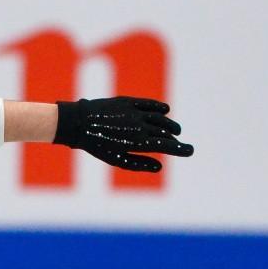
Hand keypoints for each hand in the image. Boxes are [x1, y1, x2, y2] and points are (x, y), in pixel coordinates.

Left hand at [54, 97, 193, 172]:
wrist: (77, 123)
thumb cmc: (95, 145)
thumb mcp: (116, 160)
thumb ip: (139, 163)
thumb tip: (160, 166)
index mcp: (138, 142)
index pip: (167, 145)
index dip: (181, 149)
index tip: (190, 151)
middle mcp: (140, 126)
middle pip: (165, 132)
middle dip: (174, 138)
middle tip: (178, 142)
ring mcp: (135, 112)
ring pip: (160, 118)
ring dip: (169, 124)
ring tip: (174, 129)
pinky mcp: (128, 102)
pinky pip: (149, 104)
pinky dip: (159, 107)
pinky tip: (166, 110)